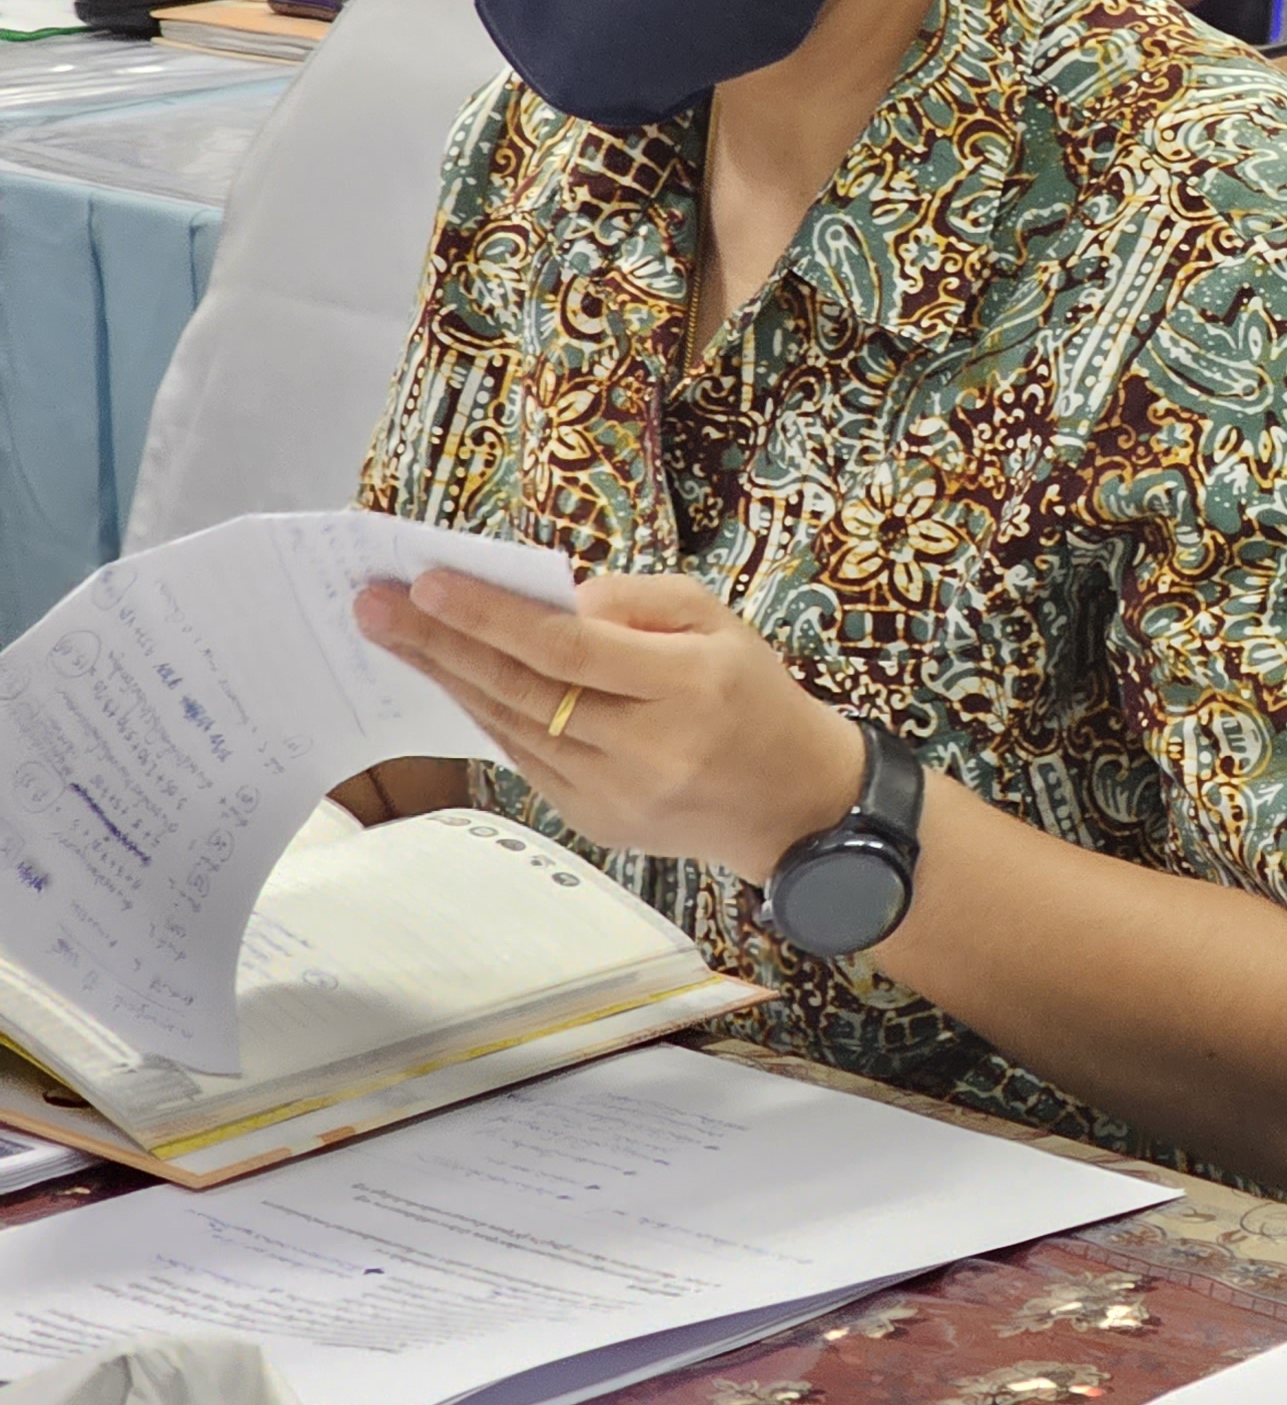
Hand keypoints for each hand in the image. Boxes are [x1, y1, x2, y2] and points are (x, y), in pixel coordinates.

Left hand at [350, 568, 864, 881]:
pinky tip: (452, 679)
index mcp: (688, 687)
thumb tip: (549, 599)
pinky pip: (525, 759)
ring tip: (393, 635)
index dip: (492, 617)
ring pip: (512, 727)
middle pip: (524, 689)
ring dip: (448, 677)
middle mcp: (647, 747)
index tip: (427, 582)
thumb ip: (637, 601)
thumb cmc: (755, 695)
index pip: (570, 648)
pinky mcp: (594, 821)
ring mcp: (615, 793)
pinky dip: (484, 715)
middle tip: (375, 604)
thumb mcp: (721, 624)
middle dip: (441, 643)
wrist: (794, 802)